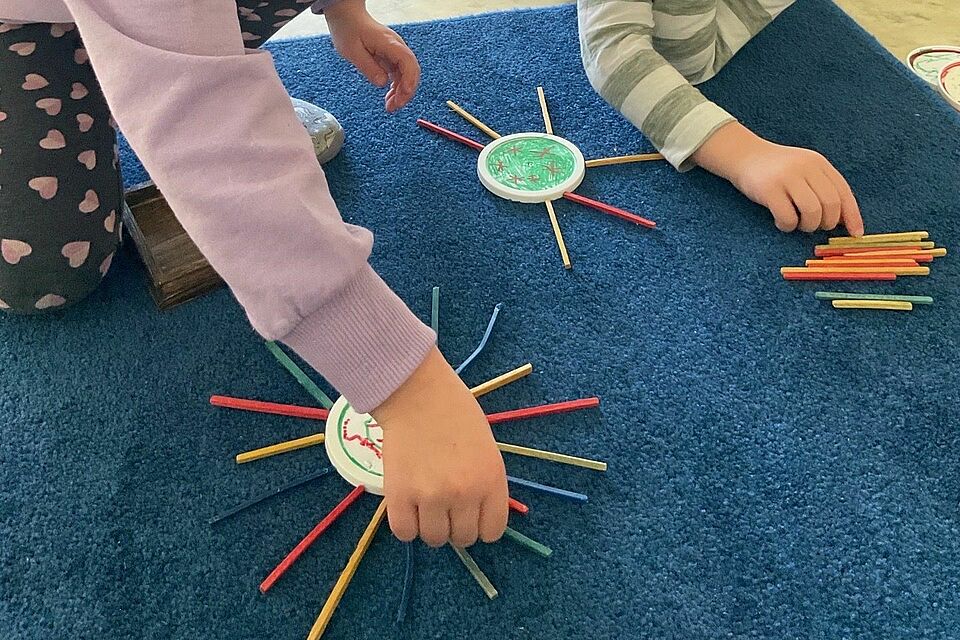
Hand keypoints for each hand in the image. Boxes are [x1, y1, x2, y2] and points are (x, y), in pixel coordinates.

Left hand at [325, 0, 419, 111]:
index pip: (407, 61)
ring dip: (402, 93)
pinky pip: (399, 75)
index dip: (409, 80)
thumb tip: (382, 83)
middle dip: (406, 91)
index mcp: (389, 43)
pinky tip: (389, 97)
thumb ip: (368, 67)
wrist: (347, 18)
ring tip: (391, 106)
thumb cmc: (348, 29)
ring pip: (407, 76)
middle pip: (412, 71)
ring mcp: (395, 53)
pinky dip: (396, 88)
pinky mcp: (392, 59)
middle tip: (394, 106)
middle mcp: (396, 47)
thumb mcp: (352, 51)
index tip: (404, 94)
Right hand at [372, 347, 508, 547]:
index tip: (469, 515)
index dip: (480, 526)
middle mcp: (466, 494)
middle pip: (462, 538)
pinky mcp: (400, 496)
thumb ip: (485, 484)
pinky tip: (407, 506)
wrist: (417, 394)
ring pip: (434, 539)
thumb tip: (476, 517)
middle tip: (444, 505)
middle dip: (454, 526)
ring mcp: (432, 497)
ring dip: (429, 526)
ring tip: (424, 503)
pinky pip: (404, 532)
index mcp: (492, 480)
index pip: (492, 531)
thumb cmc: (455, 413)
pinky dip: (406, 525)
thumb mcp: (486, 449)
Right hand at [692, 122, 863, 235]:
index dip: (852, 216)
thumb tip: (841, 220)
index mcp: (819, 164)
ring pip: (812, 211)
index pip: (844, 192)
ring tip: (797, 224)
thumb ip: (822, 188)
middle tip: (814, 226)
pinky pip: (788, 217)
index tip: (855, 234)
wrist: (744, 155)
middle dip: (826, 223)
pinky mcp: (769, 190)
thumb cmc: (776, 169)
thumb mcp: (804, 170)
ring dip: (807, 226)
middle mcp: (806, 168)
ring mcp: (787, 178)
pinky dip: (787, 226)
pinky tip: (781, 222)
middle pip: (830, 204)